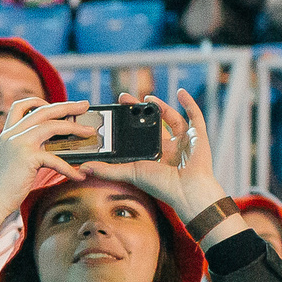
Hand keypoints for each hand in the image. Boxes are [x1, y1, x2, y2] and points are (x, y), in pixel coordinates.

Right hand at [0, 95, 93, 238]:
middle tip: (85, 105)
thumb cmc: (6, 185)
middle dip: (67, 106)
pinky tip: (79, 175)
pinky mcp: (27, 158)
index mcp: (7, 133)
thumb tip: (56, 142)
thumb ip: (28, 147)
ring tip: (90, 132)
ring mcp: (19, 143)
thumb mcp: (14, 159)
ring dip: (74, 128)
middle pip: (43, 110)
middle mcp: (12, 134)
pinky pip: (55, 158)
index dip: (38, 101)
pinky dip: (69, 168)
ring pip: (52, 126)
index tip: (53, 104)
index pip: (20, 106)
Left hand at [102, 87, 227, 221]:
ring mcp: (184, 141)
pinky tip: (180, 91)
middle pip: (153, 124)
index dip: (128, 123)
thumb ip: (107, 170)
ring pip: (172, 118)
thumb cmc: (161, 185)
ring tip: (147, 96)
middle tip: (124, 98)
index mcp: (154, 156)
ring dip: (160, 106)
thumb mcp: (130, 173)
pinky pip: (195, 116)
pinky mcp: (198, 135)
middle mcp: (169, 148)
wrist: (188, 190)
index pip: (139, 135)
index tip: (116, 111)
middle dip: (139, 110)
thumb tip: (83, 168)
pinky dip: (188, 103)